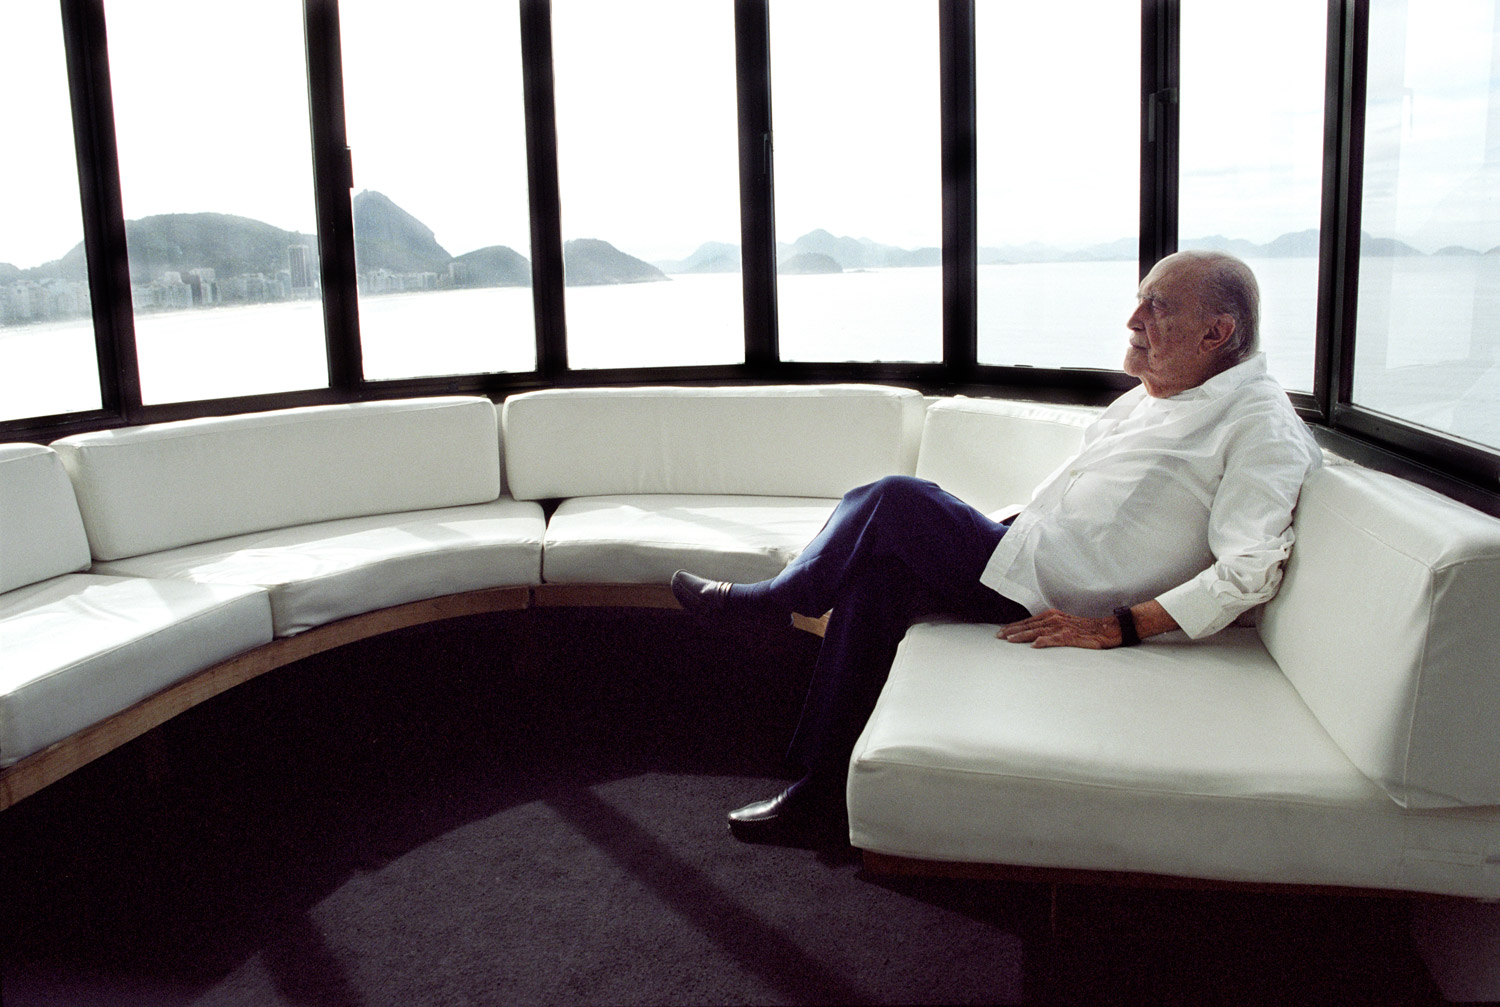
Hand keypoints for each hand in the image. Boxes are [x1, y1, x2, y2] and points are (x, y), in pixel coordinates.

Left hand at [997, 609, 1122, 648]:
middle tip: (998, 637)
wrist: (1107, 629)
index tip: (1001, 632)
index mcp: (1052, 616)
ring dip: (1023, 635)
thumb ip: (1049, 628)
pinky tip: (1035, 645)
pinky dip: (1044, 641)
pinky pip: (1055, 639)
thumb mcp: (1064, 625)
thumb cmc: (1085, 628)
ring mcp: (1063, 627)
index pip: (1028, 622)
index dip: (1014, 627)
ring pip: (1038, 631)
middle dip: (1012, 631)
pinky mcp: (1071, 636)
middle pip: (1029, 626)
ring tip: (1010, 640)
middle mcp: (1055, 619)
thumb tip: (1033, 635)